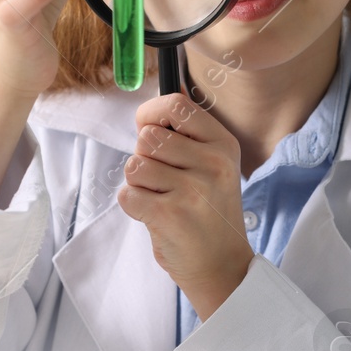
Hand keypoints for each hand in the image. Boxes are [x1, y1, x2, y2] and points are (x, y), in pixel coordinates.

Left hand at [118, 94, 254, 318]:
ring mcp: (192, 190)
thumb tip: (175, 84)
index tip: (148, 128)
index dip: (151, 113)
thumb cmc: (209, 211)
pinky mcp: (169, 215)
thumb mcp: (216, 164)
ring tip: (163, 199)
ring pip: (134, 165)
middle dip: (144, 156)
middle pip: (147, 137)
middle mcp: (212, 164)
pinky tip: (156, 215)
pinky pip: (127, 194)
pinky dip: (133, 205)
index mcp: (223, 144)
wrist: (222, 265)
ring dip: (139, 183)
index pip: (177, 105)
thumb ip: (191, 129)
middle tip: (163, 179)